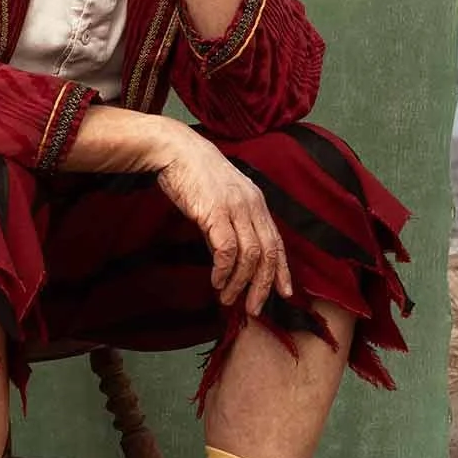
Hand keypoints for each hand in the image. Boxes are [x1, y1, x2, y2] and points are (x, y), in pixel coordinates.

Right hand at [153, 129, 291, 313]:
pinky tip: (216, 281)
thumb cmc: (193, 174)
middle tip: (253, 308)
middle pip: (268, 253)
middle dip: (263, 285)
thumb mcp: (219, 200)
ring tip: (228, 298)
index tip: (283, 293)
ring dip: (240, 282)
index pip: (277, 242)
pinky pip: (227, 249)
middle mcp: (252, 205)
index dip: (282, 271)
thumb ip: (227, 226)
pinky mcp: (215, 212)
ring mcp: (235, 208)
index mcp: (257, 202)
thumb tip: (227, 259)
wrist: (175, 150)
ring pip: (250, 255)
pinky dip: (224, 270)